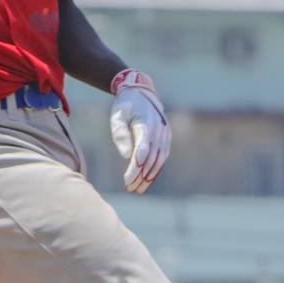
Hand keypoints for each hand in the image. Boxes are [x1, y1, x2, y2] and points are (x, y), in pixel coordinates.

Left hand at [109, 68, 170, 193]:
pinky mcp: (166, 139)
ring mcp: (165, 135)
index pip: (143, 150)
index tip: (127, 179)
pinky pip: (162, 157)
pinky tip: (147, 180)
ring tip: (138, 189)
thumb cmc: (125, 106)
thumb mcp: (117, 116)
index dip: (136, 166)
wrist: (142, 93)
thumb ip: (120, 134)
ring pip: (159, 161)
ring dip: (149, 177)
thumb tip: (127, 156)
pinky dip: (155, 170)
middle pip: (151, 159)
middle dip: (140, 176)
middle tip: (130, 188)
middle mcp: (159, 131)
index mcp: (146, 124)